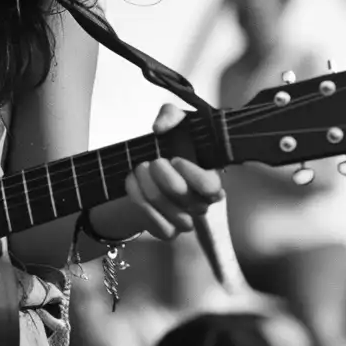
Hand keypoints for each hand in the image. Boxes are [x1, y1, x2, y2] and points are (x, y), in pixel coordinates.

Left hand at [87, 102, 224, 244]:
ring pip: (167, 210)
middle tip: (152, 161)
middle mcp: (201, 203)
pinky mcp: (168, 231)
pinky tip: (133, 184)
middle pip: (183, 195)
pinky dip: (140, 201)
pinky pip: (158, 226)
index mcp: (210, 180)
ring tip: (139, 169)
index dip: (192, 173)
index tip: (175, 158)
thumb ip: (171, 114)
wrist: (151, 172)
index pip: (211, 186)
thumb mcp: (175, 124)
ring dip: (147, 186)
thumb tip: (159, 127)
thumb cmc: (171, 149)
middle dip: (161, 174)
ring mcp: (185, 220)